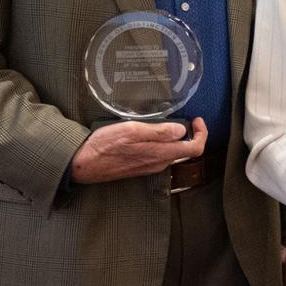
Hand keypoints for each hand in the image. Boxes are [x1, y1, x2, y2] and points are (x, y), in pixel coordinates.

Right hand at [69, 118, 206, 183]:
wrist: (83, 165)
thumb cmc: (103, 146)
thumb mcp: (131, 131)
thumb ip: (158, 132)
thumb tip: (181, 130)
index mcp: (160, 154)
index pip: (195, 149)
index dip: (202, 134)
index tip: (197, 120)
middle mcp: (159, 163)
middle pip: (185, 150)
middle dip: (190, 134)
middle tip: (187, 118)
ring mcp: (150, 166)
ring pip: (173, 152)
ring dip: (175, 138)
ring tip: (168, 122)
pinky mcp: (141, 167)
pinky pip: (160, 155)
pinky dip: (163, 143)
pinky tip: (152, 133)